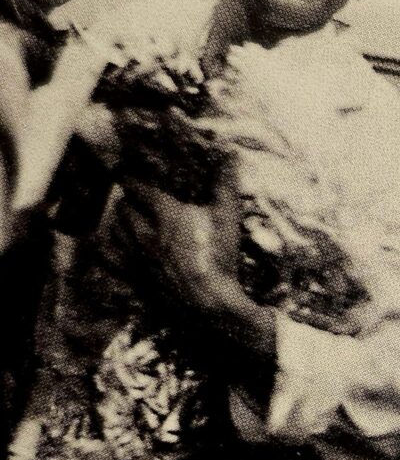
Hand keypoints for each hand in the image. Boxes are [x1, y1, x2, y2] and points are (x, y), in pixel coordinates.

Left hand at [117, 175, 240, 312]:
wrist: (211, 306)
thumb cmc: (220, 259)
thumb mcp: (228, 218)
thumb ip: (225, 184)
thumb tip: (229, 152)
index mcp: (164, 212)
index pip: (136, 185)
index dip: (132, 177)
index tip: (131, 174)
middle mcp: (144, 231)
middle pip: (123, 207)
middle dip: (128, 201)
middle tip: (136, 199)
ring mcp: (137, 257)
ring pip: (115, 230)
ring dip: (120, 222)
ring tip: (128, 220)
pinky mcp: (136, 278)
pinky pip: (110, 258)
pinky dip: (109, 249)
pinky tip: (115, 247)